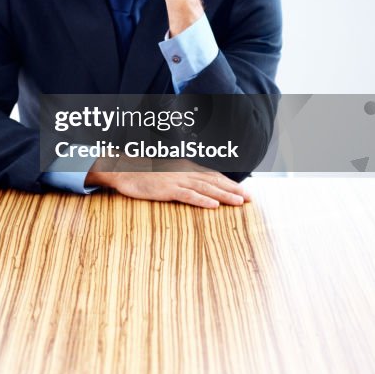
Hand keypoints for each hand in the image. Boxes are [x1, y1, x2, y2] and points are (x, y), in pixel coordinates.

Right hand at [85, 158, 250, 208]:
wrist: (124, 169)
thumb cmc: (144, 172)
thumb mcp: (167, 172)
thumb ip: (182, 175)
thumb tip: (196, 183)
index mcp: (186, 167)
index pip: (213, 176)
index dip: (230, 183)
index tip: (244, 191)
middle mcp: (185, 172)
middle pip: (214, 181)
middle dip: (233, 190)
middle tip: (250, 198)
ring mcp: (177, 180)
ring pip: (206, 189)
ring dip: (224, 196)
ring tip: (239, 202)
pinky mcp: (168, 190)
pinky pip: (188, 196)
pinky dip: (202, 201)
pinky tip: (213, 206)